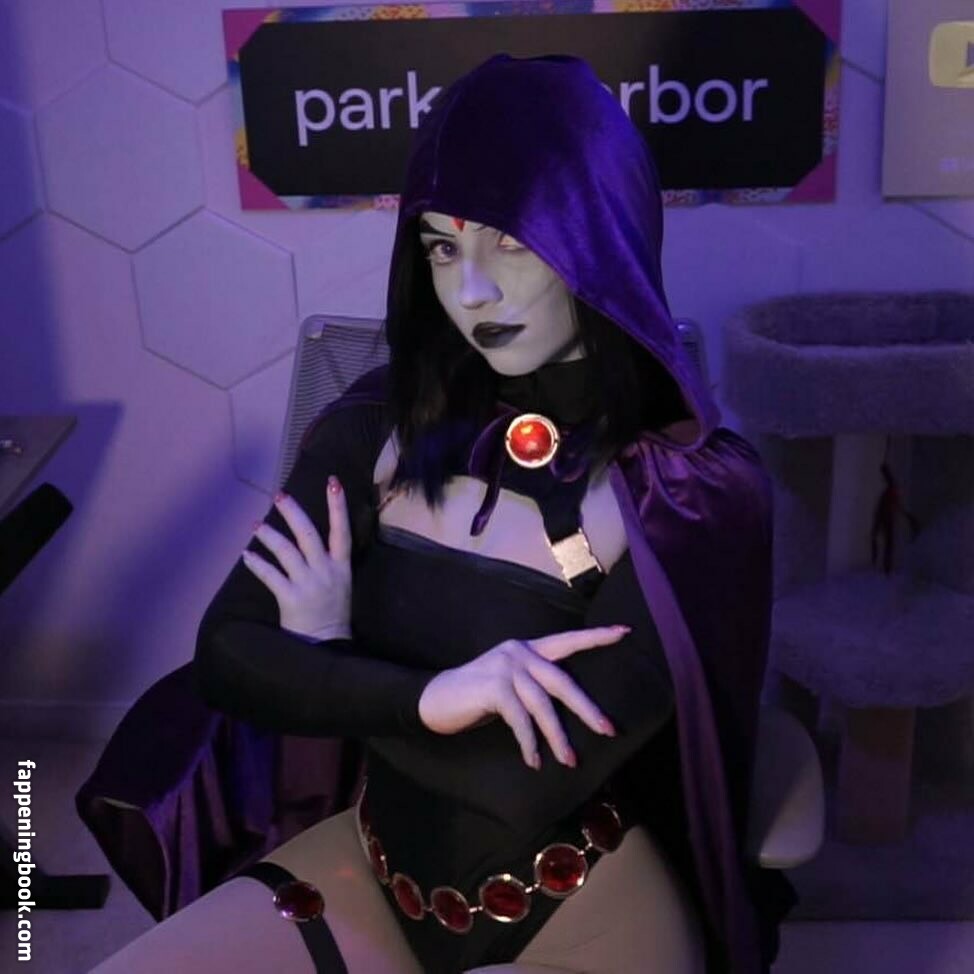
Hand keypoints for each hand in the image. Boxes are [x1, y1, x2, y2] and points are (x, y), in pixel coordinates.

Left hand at [242, 476, 351, 641]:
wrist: (327, 644)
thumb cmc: (333, 612)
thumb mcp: (341, 582)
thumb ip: (329, 561)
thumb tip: (308, 537)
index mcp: (341, 566)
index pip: (341, 530)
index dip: (338, 506)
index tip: (333, 482)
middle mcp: (326, 571)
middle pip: (308, 534)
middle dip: (293, 512)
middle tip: (280, 495)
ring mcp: (308, 584)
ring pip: (286, 551)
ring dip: (269, 535)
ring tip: (256, 524)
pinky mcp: (291, 598)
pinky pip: (270, 575)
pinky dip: (256, 563)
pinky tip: (246, 554)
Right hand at [418, 627, 626, 768]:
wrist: (434, 699)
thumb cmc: (475, 697)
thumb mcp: (509, 685)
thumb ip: (534, 687)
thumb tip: (568, 710)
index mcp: (527, 649)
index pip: (568, 640)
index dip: (596, 637)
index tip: (625, 633)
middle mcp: (519, 652)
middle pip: (563, 680)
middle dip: (587, 708)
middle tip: (608, 730)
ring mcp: (505, 667)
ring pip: (543, 704)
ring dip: (558, 736)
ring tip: (569, 761)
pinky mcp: (493, 686)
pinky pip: (520, 719)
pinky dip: (529, 742)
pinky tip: (534, 760)